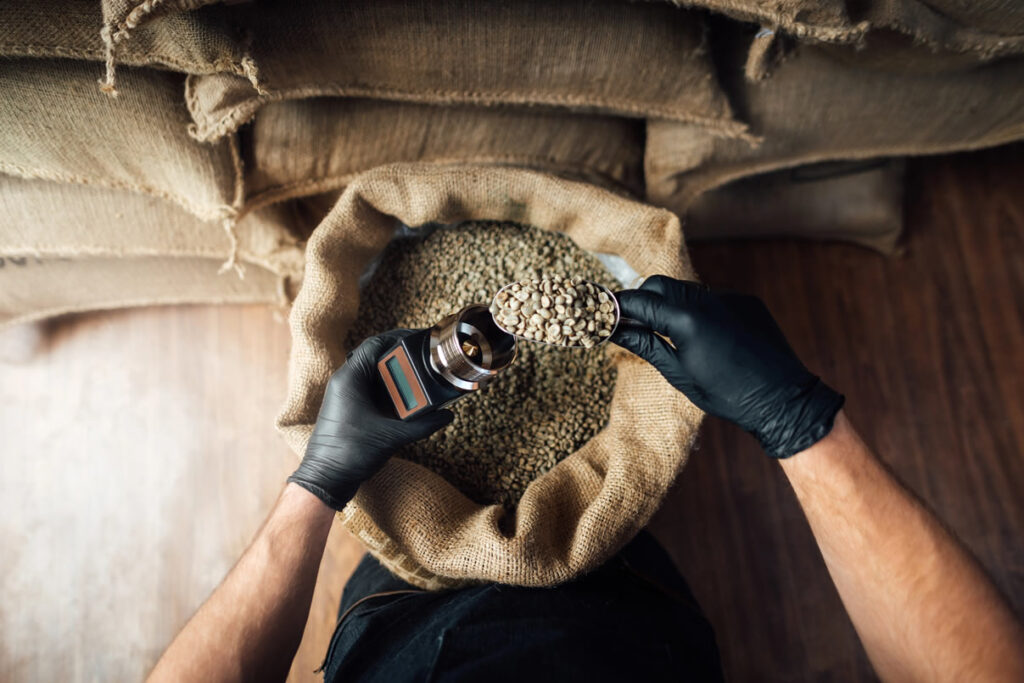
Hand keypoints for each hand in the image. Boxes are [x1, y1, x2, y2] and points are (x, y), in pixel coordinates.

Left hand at [287, 332, 453, 508]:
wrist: (325, 479)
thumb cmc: (350, 454)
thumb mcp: (392, 437)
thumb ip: (423, 425)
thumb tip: (447, 416)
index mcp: (349, 379)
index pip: (374, 344)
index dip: (398, 337)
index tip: (419, 337)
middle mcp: (344, 381)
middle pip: (375, 356)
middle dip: (400, 355)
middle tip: (424, 355)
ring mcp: (344, 394)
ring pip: (372, 373)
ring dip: (394, 372)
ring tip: (419, 374)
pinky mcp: (347, 407)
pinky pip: (369, 388)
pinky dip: (387, 388)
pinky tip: (405, 397)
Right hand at [613, 276, 843, 457]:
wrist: (782, 399)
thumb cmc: (727, 394)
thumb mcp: (679, 373)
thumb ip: (645, 345)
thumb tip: (615, 330)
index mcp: (686, 319)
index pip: (639, 301)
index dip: (618, 307)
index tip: (604, 313)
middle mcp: (707, 299)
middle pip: (660, 285)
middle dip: (642, 299)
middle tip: (632, 323)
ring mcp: (729, 297)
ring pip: (686, 289)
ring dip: (669, 304)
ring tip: (666, 332)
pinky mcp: (746, 301)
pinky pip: (712, 297)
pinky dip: (697, 310)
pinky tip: (703, 336)